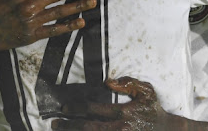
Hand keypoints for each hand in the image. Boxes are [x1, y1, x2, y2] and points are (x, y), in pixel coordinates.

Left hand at [52, 77, 169, 130]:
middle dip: (69, 125)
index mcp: (123, 113)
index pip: (95, 110)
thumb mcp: (146, 91)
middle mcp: (118, 128)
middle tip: (54, 123)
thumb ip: (129, 83)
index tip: (64, 107)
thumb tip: (108, 82)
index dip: (77, 108)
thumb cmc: (154, 109)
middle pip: (88, 128)